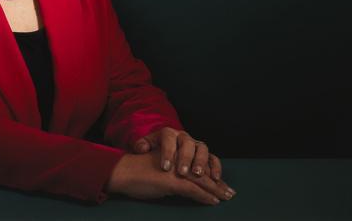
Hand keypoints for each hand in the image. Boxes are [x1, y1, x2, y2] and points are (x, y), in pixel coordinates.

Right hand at [107, 149, 236, 205]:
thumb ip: (173, 172)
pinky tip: (213, 201)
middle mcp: (177, 155)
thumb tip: (185, 184)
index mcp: (175, 151)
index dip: (211, 172)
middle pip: (203, 168)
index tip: (221, 183)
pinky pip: (193, 189)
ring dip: (215, 189)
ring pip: (201, 179)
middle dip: (217, 182)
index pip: (198, 160)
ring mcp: (175, 168)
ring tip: (225, 197)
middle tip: (229, 192)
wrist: (122, 172)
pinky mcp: (172, 180)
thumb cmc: (137, 171)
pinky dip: (204, 196)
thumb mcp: (159, 169)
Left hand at [132, 126, 222, 181]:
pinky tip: (214, 178)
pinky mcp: (206, 155)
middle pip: (187, 143)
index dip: (167, 152)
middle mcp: (184, 137)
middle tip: (182, 172)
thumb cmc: (154, 151)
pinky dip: (215, 167)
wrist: (164, 152)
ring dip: (201, 162)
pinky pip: (213, 158)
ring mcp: (196, 145)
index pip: (168, 138)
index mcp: (168, 133)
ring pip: (202, 149)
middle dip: (185, 158)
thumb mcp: (146, 146)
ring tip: (197, 174)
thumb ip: (142, 145)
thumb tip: (142, 148)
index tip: (165, 167)